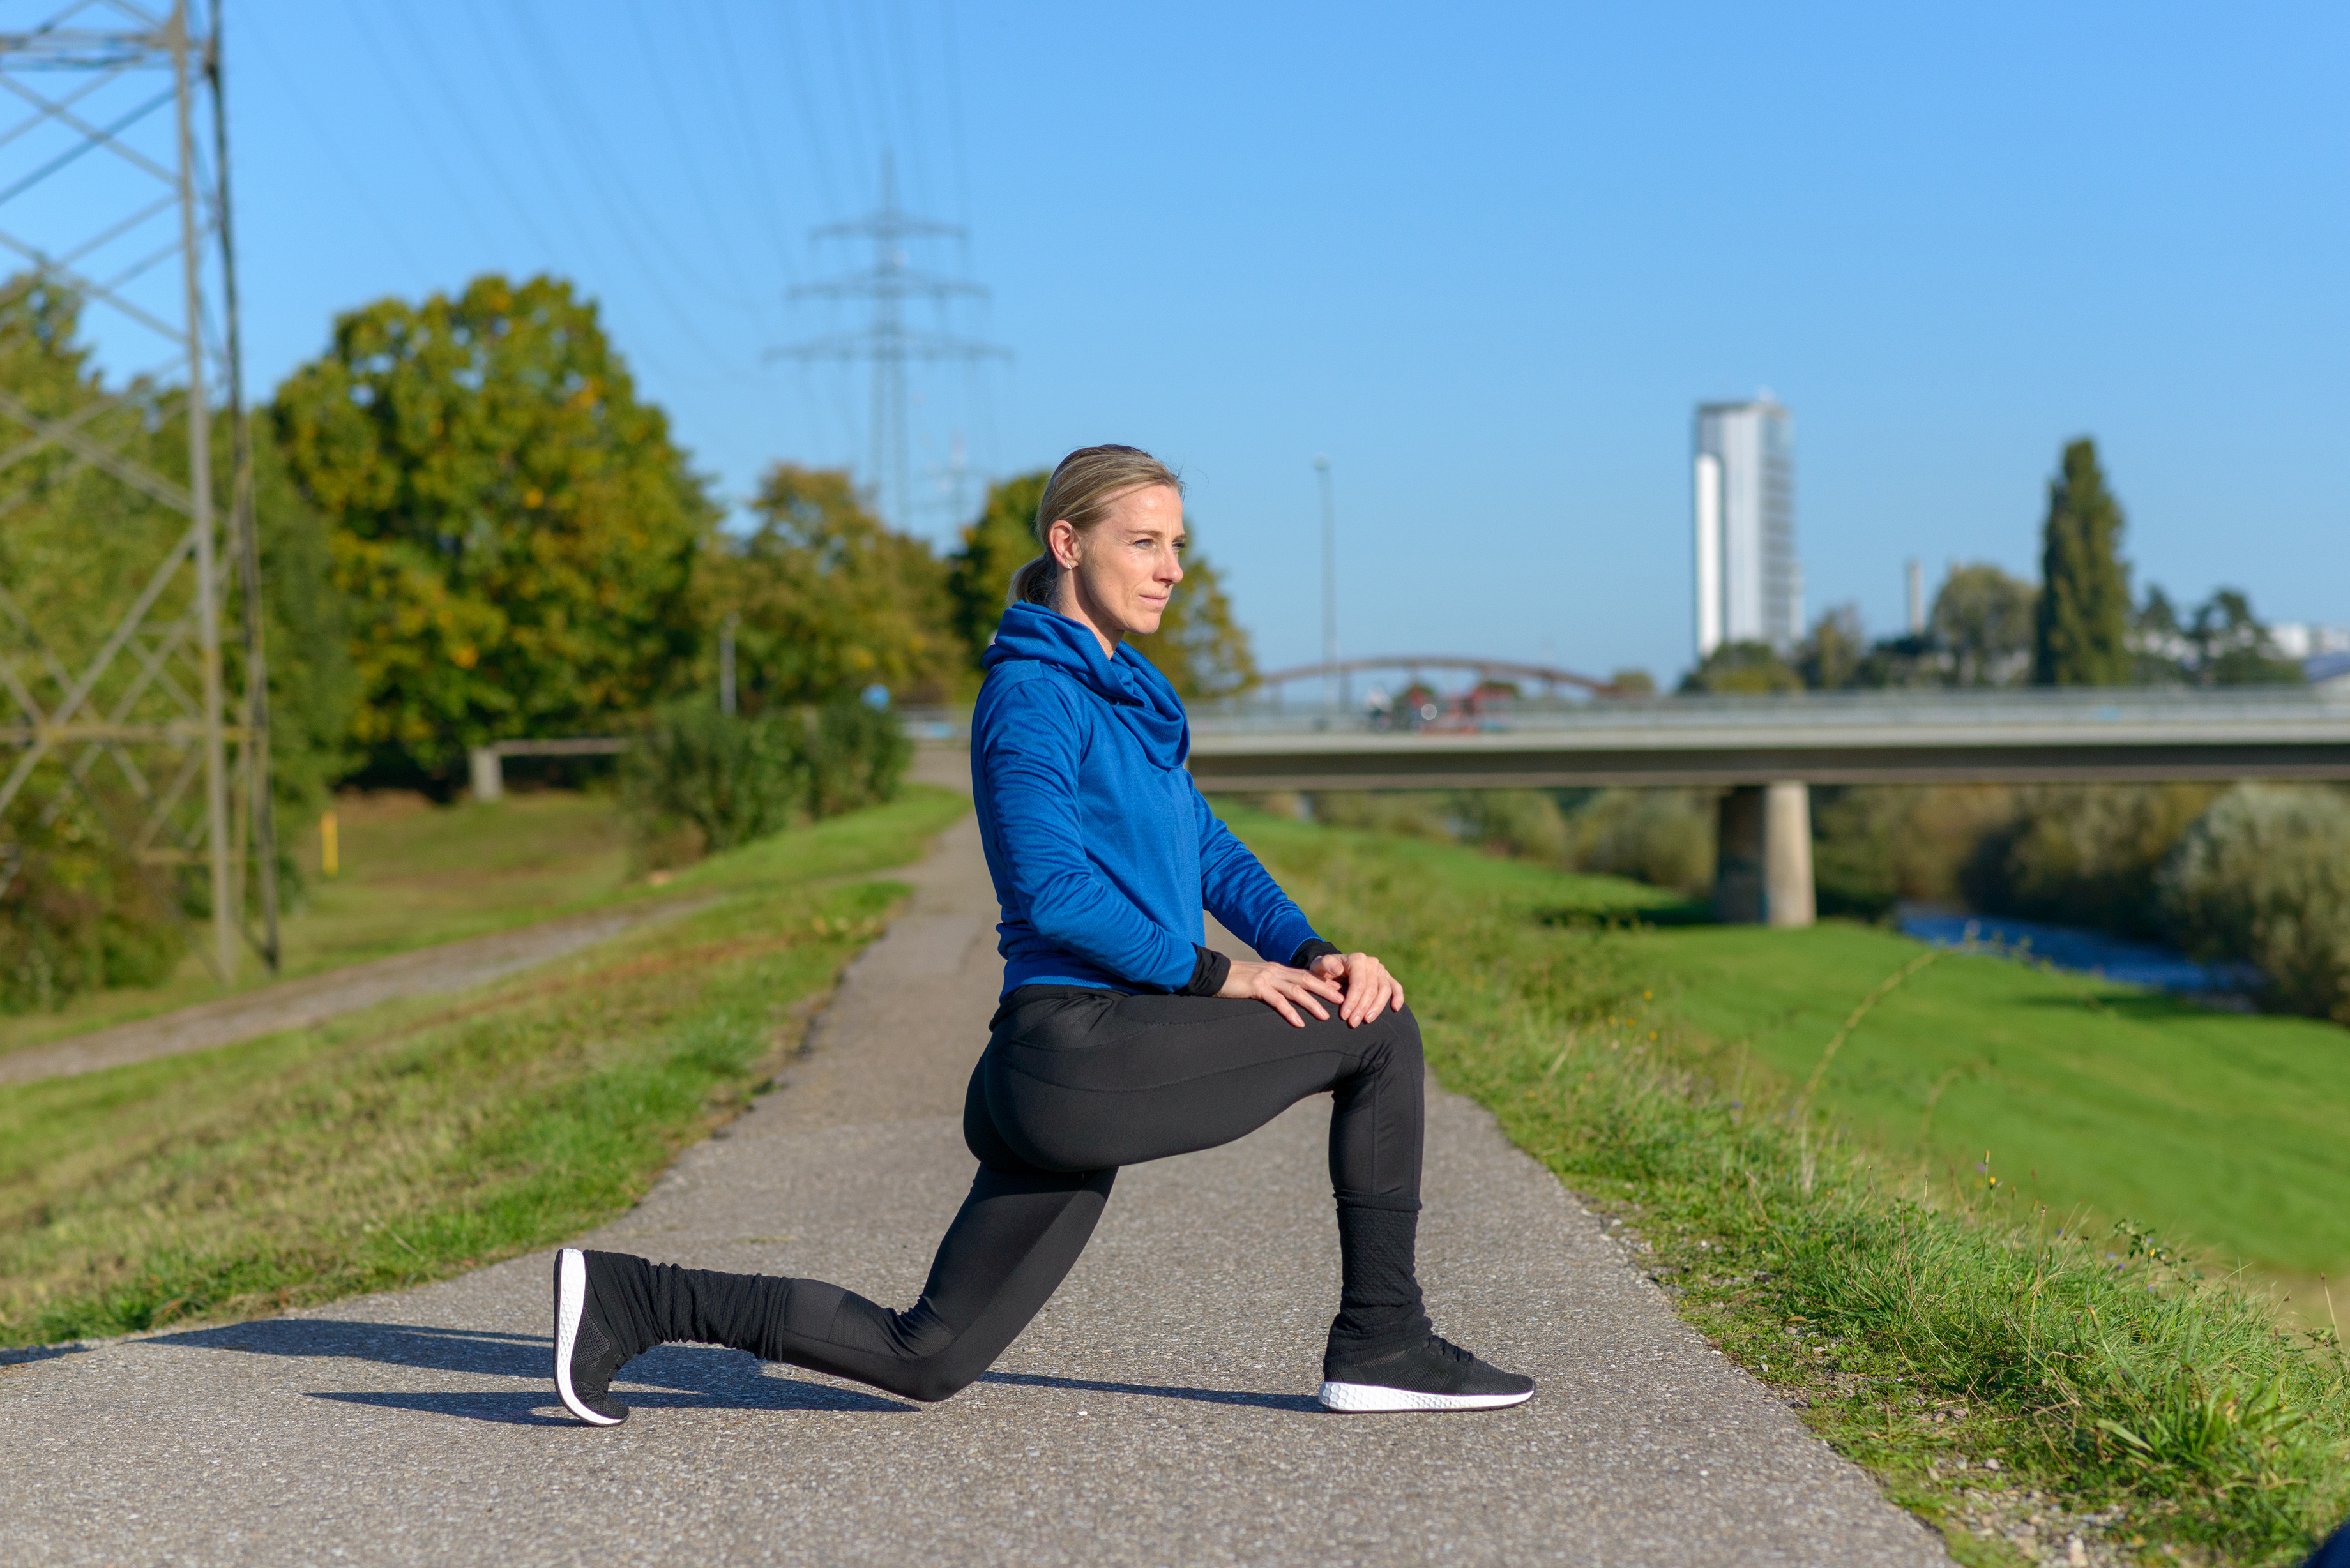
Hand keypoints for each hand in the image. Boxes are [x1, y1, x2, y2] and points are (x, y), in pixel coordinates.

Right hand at [1218, 958, 1345, 1027]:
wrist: (1213, 973)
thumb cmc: (1237, 981)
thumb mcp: (1260, 981)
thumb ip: (1275, 986)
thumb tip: (1288, 998)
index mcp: (1279, 970)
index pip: (1307, 975)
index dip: (1325, 983)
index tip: (1340, 991)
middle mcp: (1276, 971)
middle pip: (1307, 980)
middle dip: (1326, 991)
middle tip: (1343, 1001)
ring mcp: (1267, 978)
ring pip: (1296, 990)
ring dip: (1312, 1004)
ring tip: (1325, 1016)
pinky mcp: (1256, 987)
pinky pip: (1277, 1001)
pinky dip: (1289, 1012)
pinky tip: (1298, 1023)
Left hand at [1311, 951, 1406, 1026]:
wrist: (1334, 968)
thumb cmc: (1325, 970)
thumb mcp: (1319, 966)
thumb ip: (1325, 964)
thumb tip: (1337, 969)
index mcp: (1357, 959)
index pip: (1358, 983)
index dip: (1352, 1001)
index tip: (1344, 1016)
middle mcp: (1371, 963)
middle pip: (1371, 989)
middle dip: (1362, 1008)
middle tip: (1352, 1023)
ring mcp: (1381, 970)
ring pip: (1385, 991)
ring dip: (1377, 1008)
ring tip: (1367, 1021)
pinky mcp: (1387, 978)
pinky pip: (1396, 987)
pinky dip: (1398, 997)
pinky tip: (1395, 1008)